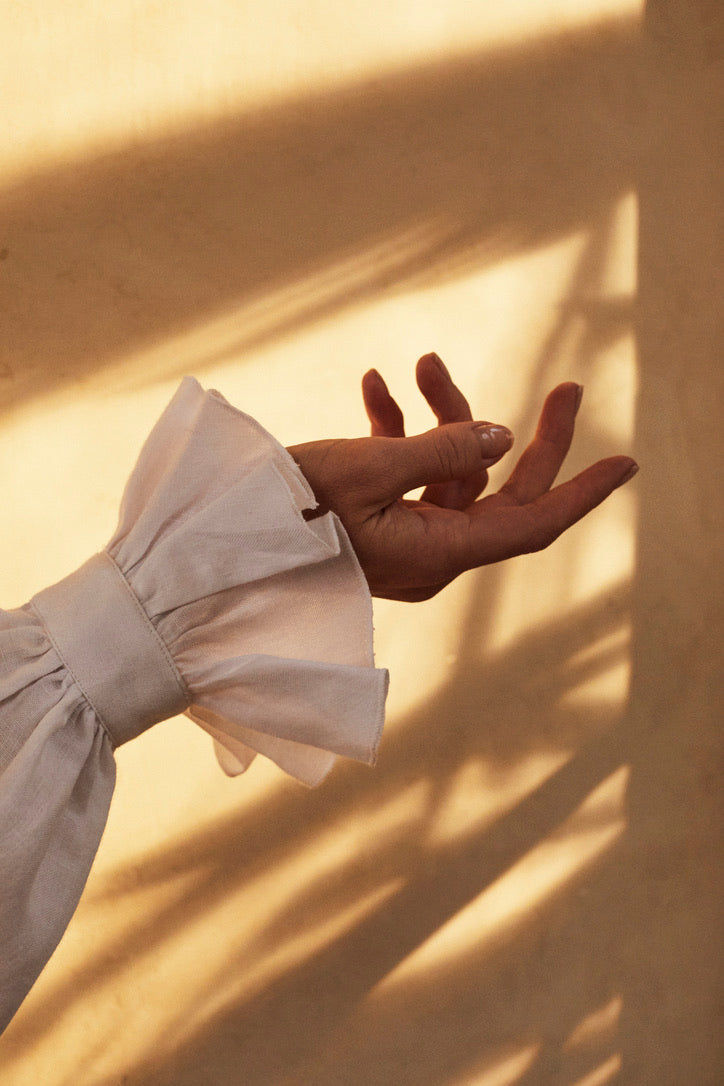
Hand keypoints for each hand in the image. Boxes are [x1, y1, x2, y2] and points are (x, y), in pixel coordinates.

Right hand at [288, 353, 637, 601]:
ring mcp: (406, 539)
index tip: (627, 462)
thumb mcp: (369, 469)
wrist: (226, 544)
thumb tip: (498, 434)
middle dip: (530, 436)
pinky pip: (409, 476)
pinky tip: (375, 387)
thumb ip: (442, 450)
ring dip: (439, 417)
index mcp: (441, 551)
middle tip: (569, 386)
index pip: (534, 523)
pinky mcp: (379, 523)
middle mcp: (433, 551)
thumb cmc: (290, 511)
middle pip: (502, 491)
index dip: (583, 492)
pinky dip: (399, 432)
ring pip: (450, 471)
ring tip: (410, 367)